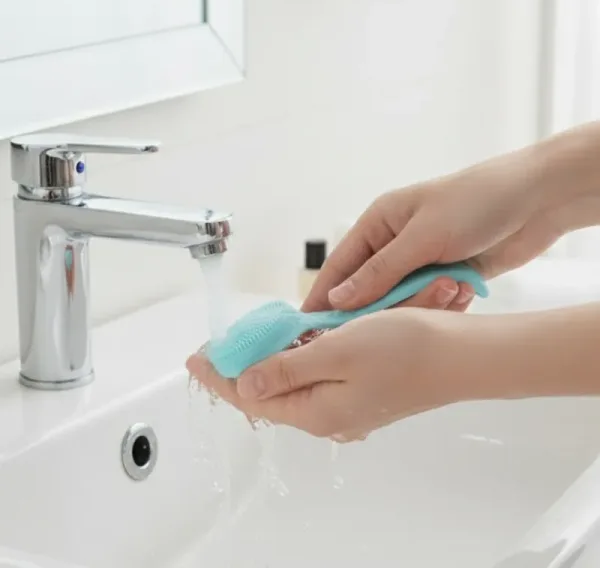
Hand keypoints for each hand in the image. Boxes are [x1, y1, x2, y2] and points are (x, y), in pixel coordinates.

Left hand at [186, 308, 467, 440]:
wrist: (460, 355)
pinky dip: (299, 357)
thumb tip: (245, 385)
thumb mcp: (336, 352)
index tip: (195, 358)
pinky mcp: (360, 391)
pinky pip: (316, 375)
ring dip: (271, 360)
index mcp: (317, 411)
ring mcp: (346, 405)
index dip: (220, 376)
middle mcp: (329, 415)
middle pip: (270, 392)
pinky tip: (294, 338)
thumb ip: (286, 370)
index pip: (252, 397)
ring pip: (293, 382)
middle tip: (219, 346)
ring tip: (249, 340)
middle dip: (242, 368)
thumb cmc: (405, 349)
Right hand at [303, 147, 564, 312]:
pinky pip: (431, 303)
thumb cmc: (475, 203)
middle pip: (370, 290)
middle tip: (391, 319)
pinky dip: (445, 303)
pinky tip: (465, 289)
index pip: (340, 266)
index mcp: (379, 224)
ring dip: (424, 302)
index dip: (324, 297)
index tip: (310, 329)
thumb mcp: (422, 237)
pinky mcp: (446, 277)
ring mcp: (421, 262)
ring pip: (402, 301)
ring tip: (449, 289)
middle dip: (384, 305)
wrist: (538, 200)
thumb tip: (337, 299)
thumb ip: (378, 273)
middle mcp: (395, 244)